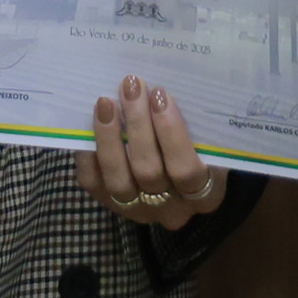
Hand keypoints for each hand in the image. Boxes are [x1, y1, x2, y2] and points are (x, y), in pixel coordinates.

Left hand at [74, 77, 226, 227]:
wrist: (181, 180)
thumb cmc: (200, 149)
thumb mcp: (208, 142)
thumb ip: (194, 124)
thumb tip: (162, 88)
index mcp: (206, 194)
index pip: (187, 170)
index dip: (171, 132)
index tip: (160, 95)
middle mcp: (171, 210)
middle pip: (149, 171)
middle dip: (138, 124)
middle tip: (131, 86)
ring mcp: (138, 210)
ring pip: (119, 180)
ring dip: (110, 137)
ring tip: (106, 102)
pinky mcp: (110, 205)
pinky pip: (94, 182)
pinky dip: (90, 153)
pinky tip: (90, 125)